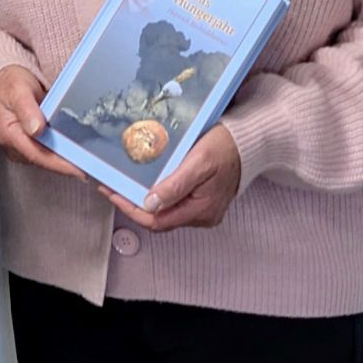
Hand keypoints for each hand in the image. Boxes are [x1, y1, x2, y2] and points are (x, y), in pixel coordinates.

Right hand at [0, 62, 85, 180]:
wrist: (5, 81)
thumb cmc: (11, 84)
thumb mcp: (18, 90)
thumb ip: (27, 109)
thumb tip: (36, 130)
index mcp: (9, 135)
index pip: (37, 155)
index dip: (59, 164)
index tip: (79, 169)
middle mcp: (15, 146)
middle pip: (45, 161)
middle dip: (69, 166)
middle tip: (93, 167)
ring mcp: (23, 147)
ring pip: (49, 159)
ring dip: (69, 161)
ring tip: (91, 161)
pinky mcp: (32, 145)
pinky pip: (50, 153)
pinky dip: (65, 152)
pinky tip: (80, 151)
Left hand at [105, 121, 242, 233]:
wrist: (251, 140)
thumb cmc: (228, 147)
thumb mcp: (199, 161)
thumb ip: (175, 185)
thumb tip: (150, 204)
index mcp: (201, 210)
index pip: (156, 221)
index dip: (130, 209)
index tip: (111, 192)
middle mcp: (201, 215)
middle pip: (158, 219)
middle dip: (132, 204)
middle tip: (110, 186)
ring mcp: (202, 209)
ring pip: (165, 211)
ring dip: (142, 199)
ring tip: (122, 183)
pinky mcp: (202, 199)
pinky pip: (173, 202)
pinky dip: (155, 194)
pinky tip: (144, 181)